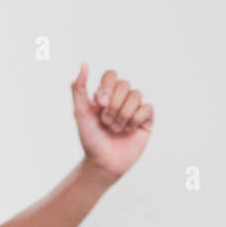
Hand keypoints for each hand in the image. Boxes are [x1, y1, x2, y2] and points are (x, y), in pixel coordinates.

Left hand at [72, 64, 153, 178]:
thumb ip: (79, 88)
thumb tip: (83, 64)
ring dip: (123, 115)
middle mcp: (121, 98)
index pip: (111, 75)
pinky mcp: (146, 119)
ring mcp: (134, 108)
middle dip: (113, 105)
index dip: (107, 88)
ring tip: (115, 129)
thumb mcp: (80, 112)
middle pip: (124, 84)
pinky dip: (135, 120)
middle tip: (106, 122)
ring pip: (136, 95)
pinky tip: (129, 131)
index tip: (100, 104)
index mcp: (105, 93)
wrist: (103, 162)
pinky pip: (146, 108)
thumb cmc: (90, 139)